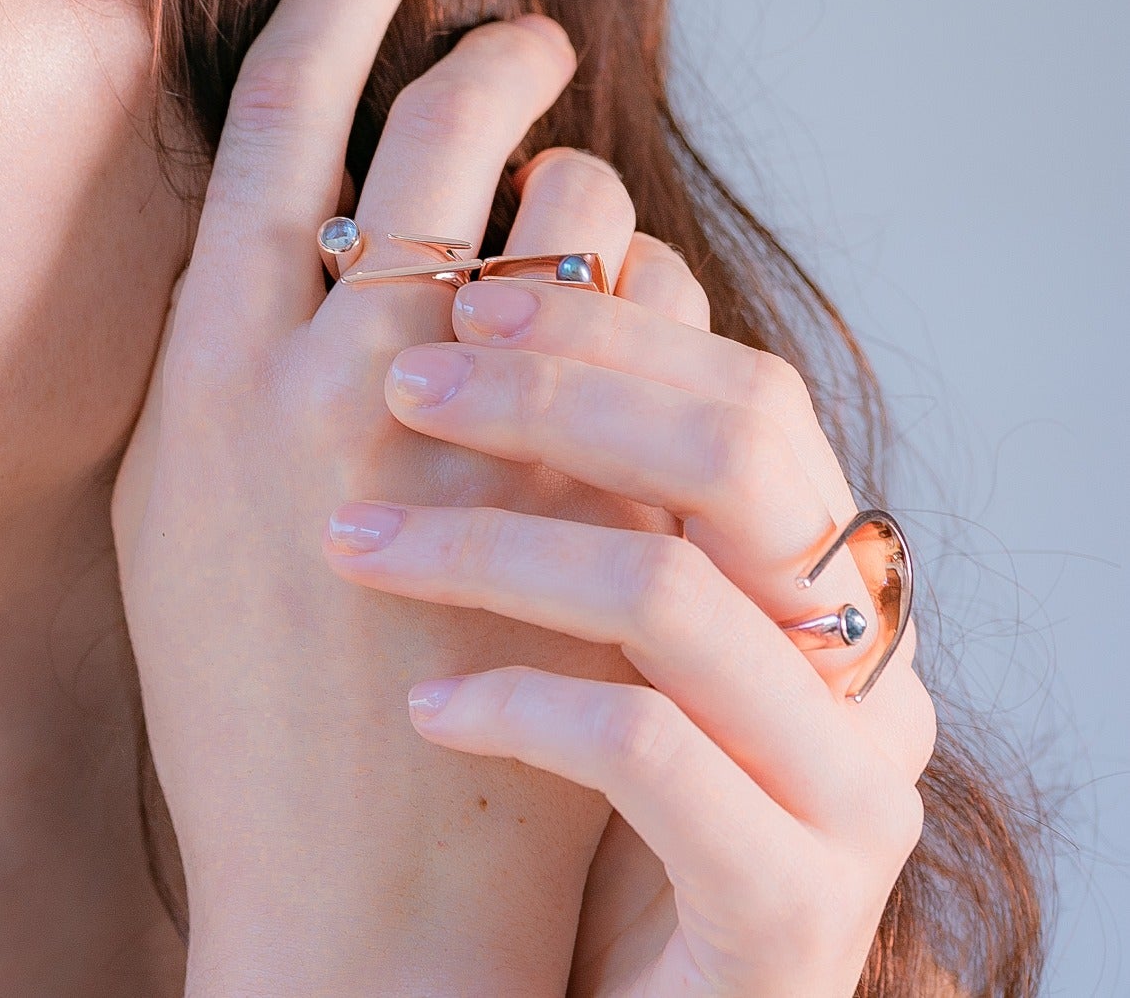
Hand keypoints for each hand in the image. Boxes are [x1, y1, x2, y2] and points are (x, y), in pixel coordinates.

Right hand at [112, 0, 655, 996]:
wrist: (340, 880)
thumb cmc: (245, 694)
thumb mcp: (175, 506)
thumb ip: (223, 359)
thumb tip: (287, 232)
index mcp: (208, 356)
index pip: (284, 107)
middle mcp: (328, 367)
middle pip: (435, 126)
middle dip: (493, 52)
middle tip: (528, 34)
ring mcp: (465, 431)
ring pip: (565, 209)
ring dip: (584, 188)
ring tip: (580, 218)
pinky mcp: (577, 495)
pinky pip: (652, 325)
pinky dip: (651, 302)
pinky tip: (639, 344)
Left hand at [323, 213, 938, 997]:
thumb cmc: (586, 805)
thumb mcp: (599, 627)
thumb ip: (595, 497)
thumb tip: (485, 321)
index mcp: (819, 577)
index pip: (742, 390)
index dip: (607, 327)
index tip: (461, 303)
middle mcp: (862, 664)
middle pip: (732, 453)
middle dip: (553, 394)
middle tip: (404, 384)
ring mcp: (845, 788)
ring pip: (672, 595)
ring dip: (490, 548)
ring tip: (352, 544)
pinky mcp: (794, 911)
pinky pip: (651, 755)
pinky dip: (518, 706)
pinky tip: (423, 704)